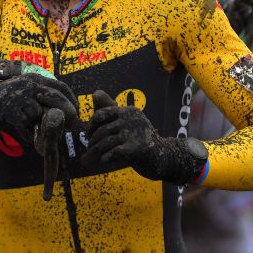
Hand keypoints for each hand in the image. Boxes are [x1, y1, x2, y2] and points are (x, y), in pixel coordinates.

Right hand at [0, 74, 77, 145]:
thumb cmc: (10, 99)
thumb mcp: (27, 90)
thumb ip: (43, 96)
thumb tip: (66, 110)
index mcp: (36, 79)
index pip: (61, 87)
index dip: (72, 100)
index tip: (76, 112)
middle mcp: (29, 85)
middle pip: (56, 98)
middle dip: (67, 112)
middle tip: (70, 124)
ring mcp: (19, 98)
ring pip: (40, 115)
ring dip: (41, 125)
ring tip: (37, 129)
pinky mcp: (10, 112)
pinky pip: (27, 127)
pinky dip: (28, 134)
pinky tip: (25, 134)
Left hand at [82, 90, 206, 183]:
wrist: (164, 156)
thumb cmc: (141, 139)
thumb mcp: (127, 122)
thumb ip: (111, 108)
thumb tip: (95, 92)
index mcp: (129, 111)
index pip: (102, 113)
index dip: (91, 125)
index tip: (88, 135)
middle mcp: (132, 119)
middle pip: (103, 130)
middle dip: (93, 141)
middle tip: (89, 150)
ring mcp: (135, 133)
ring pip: (106, 142)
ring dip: (96, 152)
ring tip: (91, 159)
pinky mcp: (137, 149)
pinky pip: (114, 152)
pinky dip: (106, 157)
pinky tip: (104, 161)